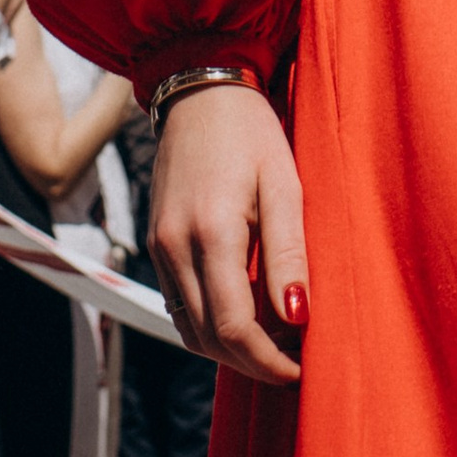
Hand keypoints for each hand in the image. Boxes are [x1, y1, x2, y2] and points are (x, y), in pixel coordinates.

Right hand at [149, 81, 307, 384]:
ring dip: (229, 349)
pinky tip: (243, 314)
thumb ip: (289, 253)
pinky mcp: (156, 244)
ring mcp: (159, 247)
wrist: (199, 85)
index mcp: (211, 231)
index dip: (268, 361)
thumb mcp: (283, 183)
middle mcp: (174, 246)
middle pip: (209, 338)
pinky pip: (179, 305)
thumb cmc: (250, 130)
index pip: (234, 328)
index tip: (301, 370)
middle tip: (293, 362)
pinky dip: (209, 324)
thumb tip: (297, 318)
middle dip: (252, 363)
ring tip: (274, 342)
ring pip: (190, 329)